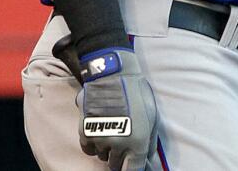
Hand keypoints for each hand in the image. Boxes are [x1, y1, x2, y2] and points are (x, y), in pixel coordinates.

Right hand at [75, 48, 158, 170]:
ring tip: (113, 130)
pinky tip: (100, 130)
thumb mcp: (152, 118)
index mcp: (138, 142)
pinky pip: (89, 149)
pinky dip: (94, 144)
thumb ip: (149, 142)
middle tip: (123, 144)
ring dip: (107, 150)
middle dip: (120, 159)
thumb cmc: (138, 95)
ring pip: (102, 156)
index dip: (131, 170)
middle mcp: (118, 145)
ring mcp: (100, 140)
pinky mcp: (85, 133)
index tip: (130, 166)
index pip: (132, 170)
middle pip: (115, 165)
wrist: (114, 76)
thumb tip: (148, 160)